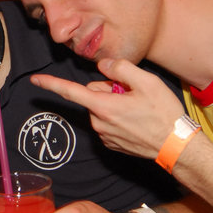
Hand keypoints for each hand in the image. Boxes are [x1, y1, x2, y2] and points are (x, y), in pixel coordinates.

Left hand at [31, 58, 184, 159]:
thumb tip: (104, 66)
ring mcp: (105, 136)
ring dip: (114, 104)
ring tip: (138, 110)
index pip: (71, 92)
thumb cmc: (164, 114)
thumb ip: (120, 68)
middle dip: (108, 90)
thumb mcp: (147, 82)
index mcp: (103, 106)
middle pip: (92, 95)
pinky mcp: (112, 144)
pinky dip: (119, 118)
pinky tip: (137, 121)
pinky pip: (108, 122)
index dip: (51, 84)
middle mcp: (99, 123)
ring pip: (101, 109)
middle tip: (133, 95)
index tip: (35, 80)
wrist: (177, 147)